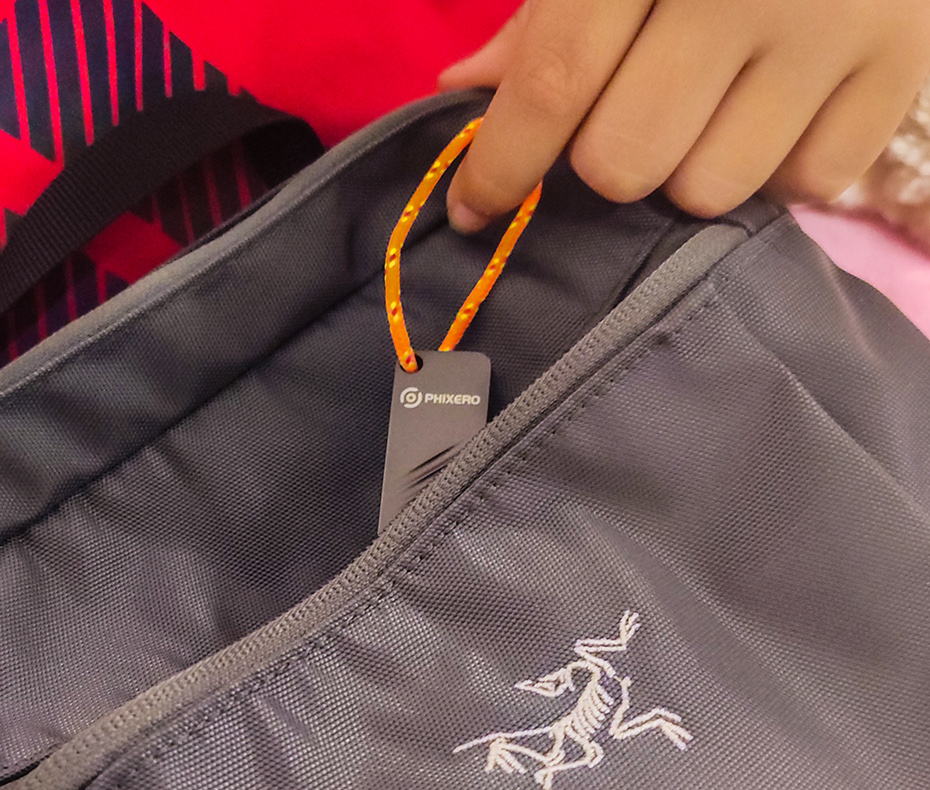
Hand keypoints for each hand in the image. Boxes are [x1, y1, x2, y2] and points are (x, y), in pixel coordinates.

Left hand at [437, 0, 929, 231]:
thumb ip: (543, 14)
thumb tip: (464, 91)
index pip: (555, 79)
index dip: (502, 162)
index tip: (472, 211)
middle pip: (625, 158)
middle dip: (602, 163)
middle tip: (623, 122)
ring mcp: (834, 22)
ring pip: (709, 187)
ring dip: (688, 171)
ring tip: (709, 108)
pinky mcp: (902, 59)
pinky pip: (807, 184)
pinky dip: (776, 169)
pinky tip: (772, 110)